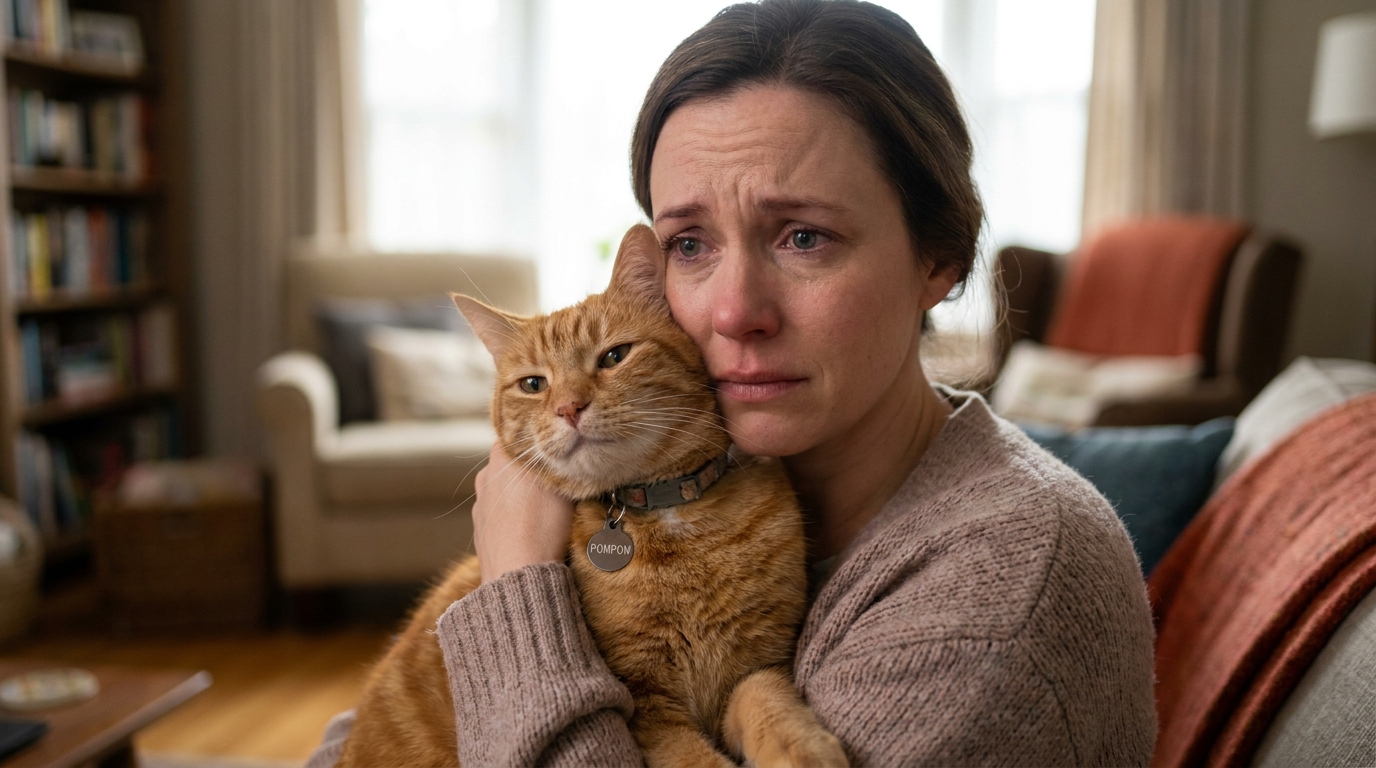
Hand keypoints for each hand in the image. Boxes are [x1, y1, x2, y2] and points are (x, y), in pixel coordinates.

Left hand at [472, 443, 574, 582]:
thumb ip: (558, 465)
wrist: (518, 573)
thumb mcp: (562, 485)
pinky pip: (499, 513)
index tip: (555, 446)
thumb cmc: (543, 526)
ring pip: (504, 488)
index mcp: (502, 456)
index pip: (519, 434)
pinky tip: (529, 528)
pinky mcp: (479, 528)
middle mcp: (486, 475)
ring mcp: (480, 503)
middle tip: (555, 478)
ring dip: (520, 494)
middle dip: (530, 468)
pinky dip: (512, 516)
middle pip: (512, 462)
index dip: (538, 439)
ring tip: (544, 509)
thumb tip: (563, 454)